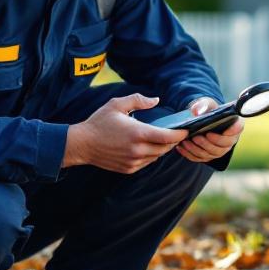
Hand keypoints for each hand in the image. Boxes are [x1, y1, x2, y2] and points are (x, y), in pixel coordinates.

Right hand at [64, 94, 187, 173]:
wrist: (82, 144)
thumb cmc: (99, 122)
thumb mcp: (116, 104)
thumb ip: (138, 100)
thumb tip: (156, 100)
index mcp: (137, 133)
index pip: (167, 137)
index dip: (180, 134)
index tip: (186, 130)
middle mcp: (138, 150)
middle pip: (165, 148)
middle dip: (172, 141)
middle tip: (176, 133)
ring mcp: (134, 161)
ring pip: (157, 156)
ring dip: (161, 148)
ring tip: (162, 139)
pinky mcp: (129, 169)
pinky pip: (147, 162)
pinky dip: (150, 155)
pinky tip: (146, 146)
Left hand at [174, 97, 242, 162]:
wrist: (201, 120)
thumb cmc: (208, 110)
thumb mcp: (206, 104)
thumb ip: (203, 105)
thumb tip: (197, 112)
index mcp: (234, 124)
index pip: (237, 128)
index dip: (231, 131)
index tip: (218, 131)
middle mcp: (229, 139)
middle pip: (223, 146)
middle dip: (208, 143)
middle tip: (196, 137)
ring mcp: (220, 149)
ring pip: (211, 154)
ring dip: (198, 149)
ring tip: (186, 142)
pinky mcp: (209, 155)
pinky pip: (201, 158)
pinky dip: (190, 154)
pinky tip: (181, 147)